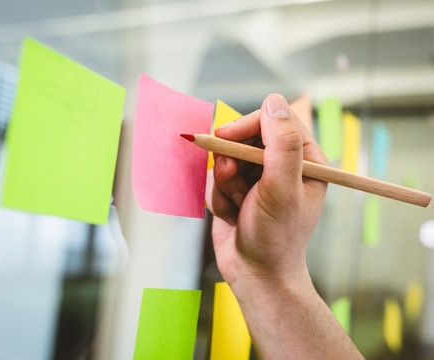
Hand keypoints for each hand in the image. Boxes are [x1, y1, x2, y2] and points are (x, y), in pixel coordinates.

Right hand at [206, 93, 328, 286]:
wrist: (255, 274)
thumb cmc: (276, 236)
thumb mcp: (282, 188)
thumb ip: (281, 144)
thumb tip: (274, 101)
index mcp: (305, 159)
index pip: (274, 120)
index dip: (247, 125)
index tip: (225, 138)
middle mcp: (282, 165)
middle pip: (246, 136)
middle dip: (233, 160)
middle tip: (231, 177)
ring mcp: (258, 178)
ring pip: (227, 158)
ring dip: (226, 183)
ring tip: (238, 206)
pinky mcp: (237, 190)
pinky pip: (217, 179)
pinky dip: (219, 197)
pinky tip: (232, 216)